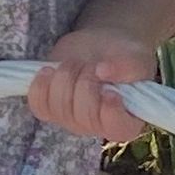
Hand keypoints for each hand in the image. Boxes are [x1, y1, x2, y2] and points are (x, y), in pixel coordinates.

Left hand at [27, 28, 156, 143]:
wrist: (100, 46)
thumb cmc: (123, 56)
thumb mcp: (136, 57)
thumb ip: (128, 66)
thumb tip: (103, 71)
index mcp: (127, 120)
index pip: (117, 127)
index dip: (110, 111)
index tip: (110, 90)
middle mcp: (98, 127)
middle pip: (84, 115)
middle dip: (86, 82)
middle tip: (92, 65)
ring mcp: (71, 120)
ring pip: (59, 107)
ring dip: (66, 77)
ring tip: (76, 63)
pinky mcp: (50, 109)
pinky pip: (38, 106)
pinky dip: (40, 86)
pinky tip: (49, 70)